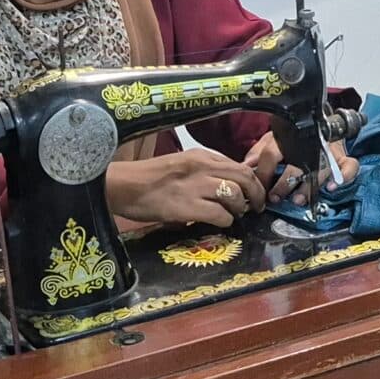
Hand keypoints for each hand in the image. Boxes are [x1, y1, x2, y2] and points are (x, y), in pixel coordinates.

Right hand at [105, 153, 264, 227]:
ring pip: (235, 194)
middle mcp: (201, 167)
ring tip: (234, 215)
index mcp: (199, 155)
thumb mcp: (180, 165)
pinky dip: (226, 220)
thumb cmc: (148, 179)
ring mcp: (194, 186)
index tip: (254, 193)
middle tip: (257, 207)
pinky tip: (220, 223)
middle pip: (244, 177)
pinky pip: (220, 214)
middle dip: (256, 194)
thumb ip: (204, 171)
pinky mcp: (187, 207)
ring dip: (239, 208)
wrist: (122, 186)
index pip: (239, 164)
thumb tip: (228, 185)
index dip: (252, 181)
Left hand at [245, 132, 357, 200]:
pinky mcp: (343, 157)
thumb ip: (260, 151)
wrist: (325, 122)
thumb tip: (245, 165)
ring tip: (298, 199)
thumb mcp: (275, 138)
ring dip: (308, 186)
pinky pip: (349, 166)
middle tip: (276, 197)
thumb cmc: (296, 136)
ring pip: (320, 169)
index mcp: (288, 138)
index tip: (258, 188)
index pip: (271, 153)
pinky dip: (343, 177)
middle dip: (284, 183)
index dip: (263, 172)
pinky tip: (331, 188)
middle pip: (296, 164)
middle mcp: (308, 145)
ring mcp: (328, 151)